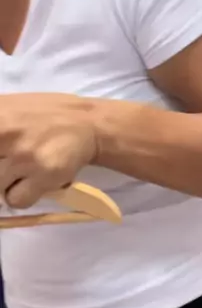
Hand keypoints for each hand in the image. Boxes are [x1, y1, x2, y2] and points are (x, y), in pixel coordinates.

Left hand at [0, 94, 96, 209]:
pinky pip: (15, 200)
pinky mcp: (44, 174)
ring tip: (19, 170)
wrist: (86, 124)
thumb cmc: (41, 115)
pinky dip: (21, 195)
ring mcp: (24, 155)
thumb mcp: (6, 107)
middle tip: (7, 166)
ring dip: (4, 185)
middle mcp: (5, 133)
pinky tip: (32, 180)